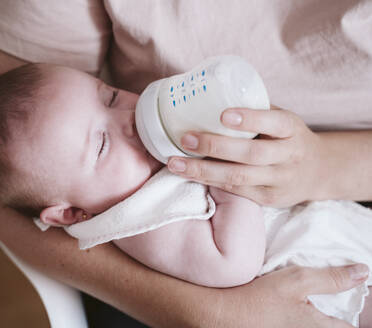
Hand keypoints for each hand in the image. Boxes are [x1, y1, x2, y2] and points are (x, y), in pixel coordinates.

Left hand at [167, 107, 324, 206]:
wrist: (318, 171)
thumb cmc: (288, 137)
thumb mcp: (282, 119)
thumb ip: (255, 110)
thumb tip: (209, 94)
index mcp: (292, 129)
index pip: (274, 122)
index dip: (250, 119)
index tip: (223, 114)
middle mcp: (289, 156)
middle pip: (251, 154)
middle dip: (215, 147)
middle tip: (185, 138)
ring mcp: (279, 180)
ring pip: (239, 177)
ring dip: (203, 171)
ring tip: (175, 163)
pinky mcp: (268, 198)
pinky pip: (235, 190)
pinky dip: (209, 182)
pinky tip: (189, 174)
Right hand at [217, 264, 368, 327]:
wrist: (223, 313)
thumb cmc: (259, 299)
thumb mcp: (298, 280)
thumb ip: (332, 278)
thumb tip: (363, 272)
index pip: (351, 323)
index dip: (352, 303)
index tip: (346, 290)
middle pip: (335, 322)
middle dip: (335, 306)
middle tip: (325, 289)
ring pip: (317, 321)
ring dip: (317, 308)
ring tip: (305, 294)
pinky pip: (302, 323)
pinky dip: (302, 312)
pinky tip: (290, 301)